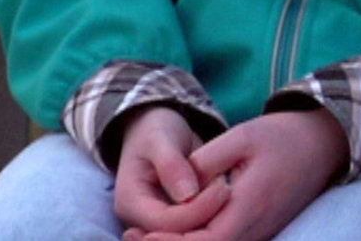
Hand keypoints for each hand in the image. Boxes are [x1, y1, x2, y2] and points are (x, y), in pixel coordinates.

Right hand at [114, 106, 232, 236]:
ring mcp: (155, 225)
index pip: (166, 222)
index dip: (197, 211)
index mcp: (129, 202)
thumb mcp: (160, 139)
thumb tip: (187, 194)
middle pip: (178, 234)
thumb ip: (171, 165)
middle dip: (207, 217)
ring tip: (229, 189)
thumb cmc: (155, 131)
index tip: (224, 189)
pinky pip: (195, 227)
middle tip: (230, 191)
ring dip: (212, 217)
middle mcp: (138, 221)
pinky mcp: (174, 221)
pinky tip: (227, 198)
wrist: (154, 132)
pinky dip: (212, 215)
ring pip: (189, 234)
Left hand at [123, 109, 347, 240]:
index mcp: (250, 205)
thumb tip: (176, 186)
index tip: (141, 233)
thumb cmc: (282, 135)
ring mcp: (262, 231)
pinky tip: (179, 230)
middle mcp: (257, 227)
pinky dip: (201, 239)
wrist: (324, 143)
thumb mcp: (242, 136)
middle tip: (132, 236)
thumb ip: (206, 161)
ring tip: (144, 236)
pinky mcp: (263, 227)